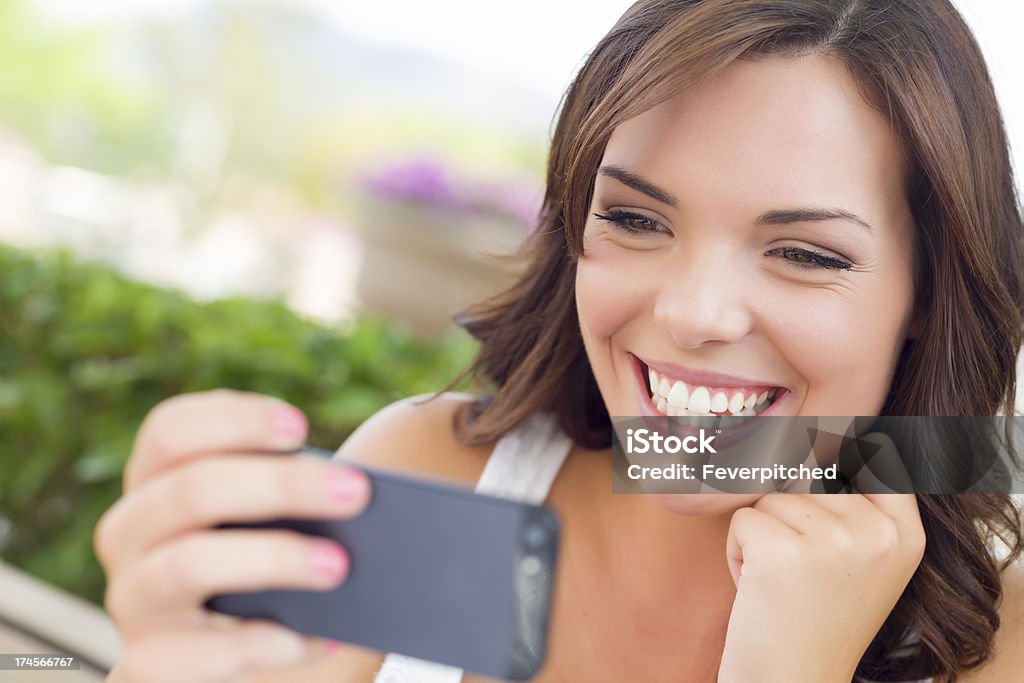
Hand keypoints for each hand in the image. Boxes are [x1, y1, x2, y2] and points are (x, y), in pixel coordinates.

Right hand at [94, 389, 371, 681]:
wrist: (245, 655)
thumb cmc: (271, 563)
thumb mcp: (275, 517)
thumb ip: (295, 495)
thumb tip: (351, 489)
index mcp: (155, 479)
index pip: (171, 430)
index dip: (233, 421)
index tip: (299, 427)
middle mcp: (130, 532)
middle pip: (191, 489)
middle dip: (280, 485)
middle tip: (356, 491)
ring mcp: (133, 599)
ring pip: (189, 563)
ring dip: (273, 559)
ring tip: (339, 565)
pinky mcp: (147, 664)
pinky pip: (198, 656)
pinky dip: (263, 644)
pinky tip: (318, 640)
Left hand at [719, 435, 925, 682]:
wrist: (791, 681)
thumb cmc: (814, 618)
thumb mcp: (860, 560)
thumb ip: (853, 503)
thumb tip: (814, 432)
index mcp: (905, 534)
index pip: (878, 455)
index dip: (841, 450)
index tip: (829, 462)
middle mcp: (878, 533)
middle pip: (808, 475)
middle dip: (787, 515)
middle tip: (797, 571)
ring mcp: (834, 540)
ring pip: (771, 495)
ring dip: (761, 534)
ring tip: (779, 582)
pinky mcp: (784, 550)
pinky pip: (743, 517)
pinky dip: (737, 551)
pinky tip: (759, 590)